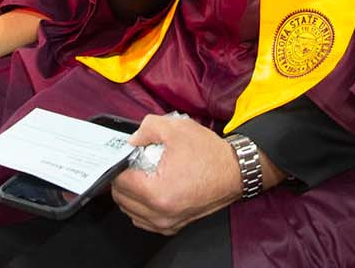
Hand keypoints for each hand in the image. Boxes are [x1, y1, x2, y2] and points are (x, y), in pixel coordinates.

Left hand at [111, 114, 247, 235]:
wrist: (235, 172)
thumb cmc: (210, 154)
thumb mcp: (176, 129)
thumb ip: (147, 129)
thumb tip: (131, 140)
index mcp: (157, 193)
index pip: (119, 181)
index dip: (119, 164)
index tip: (126, 155)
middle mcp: (160, 214)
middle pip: (121, 198)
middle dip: (123, 179)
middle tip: (134, 163)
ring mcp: (167, 223)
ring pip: (130, 211)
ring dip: (130, 194)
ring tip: (142, 176)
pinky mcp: (174, 226)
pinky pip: (144, 220)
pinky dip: (141, 207)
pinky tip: (149, 190)